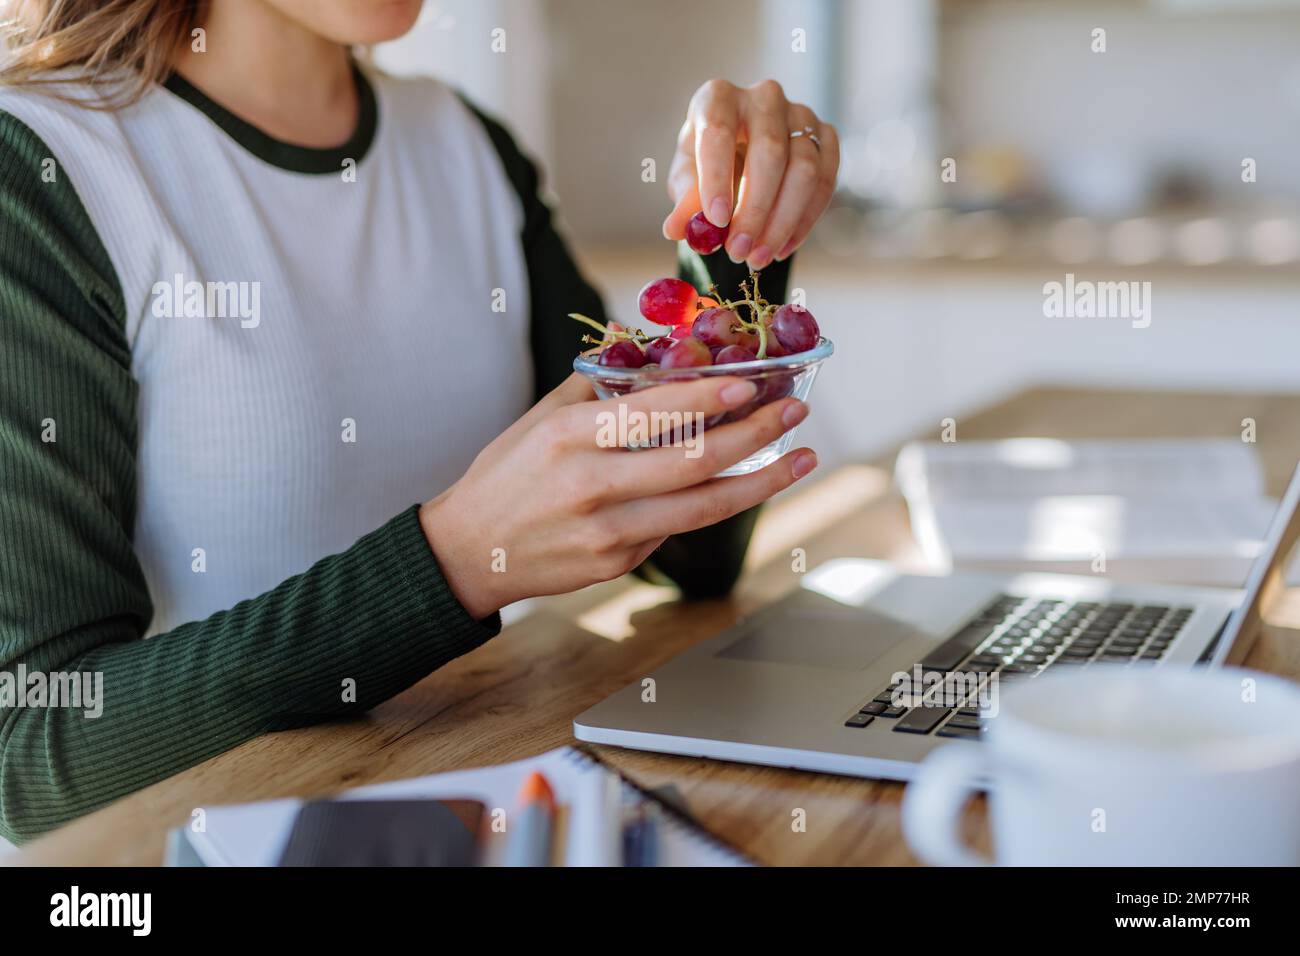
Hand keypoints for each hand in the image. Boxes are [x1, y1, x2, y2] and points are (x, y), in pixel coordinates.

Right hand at [419, 373, 817, 618]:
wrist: (469, 553)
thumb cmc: (506, 474)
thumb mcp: (539, 420)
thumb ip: (596, 389)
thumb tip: (656, 357)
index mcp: (568, 436)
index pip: (650, 412)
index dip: (705, 397)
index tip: (750, 380)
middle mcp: (590, 484)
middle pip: (691, 460)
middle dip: (753, 434)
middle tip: (794, 411)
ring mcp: (606, 531)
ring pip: (700, 506)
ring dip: (760, 482)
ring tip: (801, 459)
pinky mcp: (615, 564)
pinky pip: (675, 528)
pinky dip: (710, 504)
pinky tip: (741, 484)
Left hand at [663, 78, 839, 270]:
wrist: (742, 157)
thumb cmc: (708, 166)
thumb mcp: (688, 181)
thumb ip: (685, 202)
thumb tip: (676, 229)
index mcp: (718, 98)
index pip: (718, 132)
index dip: (717, 178)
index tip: (715, 221)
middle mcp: (763, 98)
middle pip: (769, 152)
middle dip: (754, 210)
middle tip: (738, 252)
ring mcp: (800, 114)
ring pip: (804, 169)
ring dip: (782, 222)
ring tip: (759, 257)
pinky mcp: (825, 135)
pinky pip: (826, 180)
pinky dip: (805, 220)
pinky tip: (782, 247)